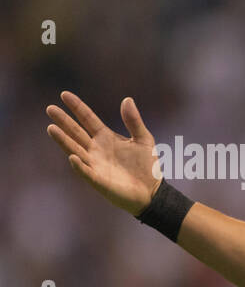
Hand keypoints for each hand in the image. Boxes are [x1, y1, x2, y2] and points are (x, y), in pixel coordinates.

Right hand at [46, 92, 162, 215]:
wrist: (152, 192)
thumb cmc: (147, 166)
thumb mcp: (143, 139)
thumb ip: (134, 121)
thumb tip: (127, 99)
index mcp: (106, 137)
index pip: (88, 119)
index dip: (77, 107)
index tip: (64, 94)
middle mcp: (96, 149)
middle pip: (76, 132)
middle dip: (64, 121)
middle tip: (50, 108)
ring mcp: (95, 165)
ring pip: (75, 150)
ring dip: (63, 140)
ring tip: (51, 128)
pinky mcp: (98, 180)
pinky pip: (86, 172)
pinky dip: (79, 166)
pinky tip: (73, 157)